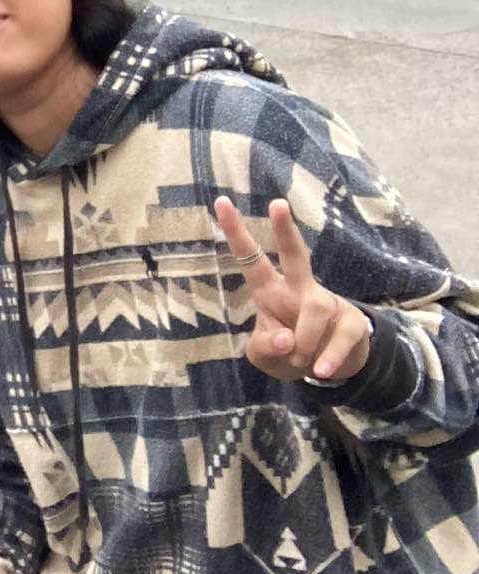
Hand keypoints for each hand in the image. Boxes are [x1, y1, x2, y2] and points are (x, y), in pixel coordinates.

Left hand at [215, 196, 371, 383]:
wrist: (326, 369)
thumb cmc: (286, 352)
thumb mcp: (263, 356)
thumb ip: (265, 347)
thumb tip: (286, 338)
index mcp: (269, 290)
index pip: (251, 258)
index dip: (236, 232)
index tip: (221, 202)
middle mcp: (299, 289)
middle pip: (295, 254)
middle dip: (285, 230)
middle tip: (277, 203)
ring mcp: (328, 303)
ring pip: (317, 308)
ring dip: (305, 341)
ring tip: (299, 360)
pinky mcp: (353, 323)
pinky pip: (342, 336)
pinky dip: (328, 357)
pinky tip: (319, 370)